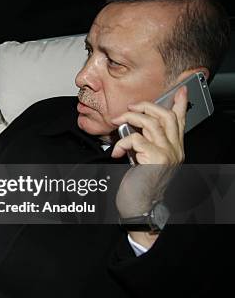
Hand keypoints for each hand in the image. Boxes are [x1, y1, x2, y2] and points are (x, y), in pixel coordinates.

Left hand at [111, 86, 186, 245]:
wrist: (139, 207)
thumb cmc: (139, 186)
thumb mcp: (144, 160)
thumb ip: (145, 143)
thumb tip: (132, 126)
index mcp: (174, 149)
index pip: (180, 121)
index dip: (180, 104)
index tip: (180, 90)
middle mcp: (175, 150)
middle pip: (166, 116)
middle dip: (145, 106)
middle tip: (129, 108)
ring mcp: (167, 154)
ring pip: (151, 122)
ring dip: (130, 119)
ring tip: (118, 124)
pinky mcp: (155, 159)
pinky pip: (136, 139)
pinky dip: (122, 142)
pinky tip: (117, 152)